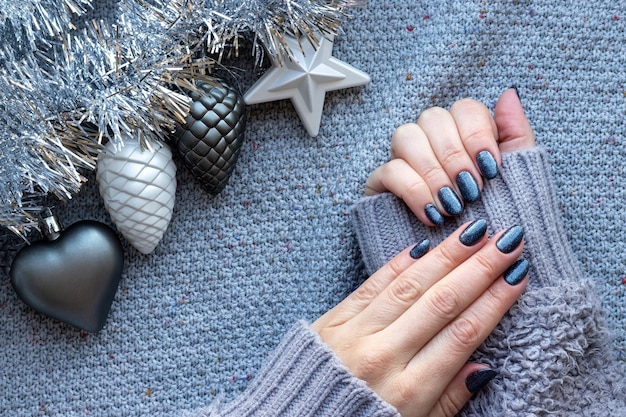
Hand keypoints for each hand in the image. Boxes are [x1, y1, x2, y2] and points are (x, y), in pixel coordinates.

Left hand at [312, 220, 528, 415]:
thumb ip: (449, 399)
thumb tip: (486, 367)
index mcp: (409, 390)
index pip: (462, 335)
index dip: (494, 301)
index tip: (518, 274)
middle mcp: (384, 356)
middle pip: (441, 302)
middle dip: (479, 267)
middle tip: (508, 239)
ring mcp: (355, 333)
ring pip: (409, 286)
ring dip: (445, 255)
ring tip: (473, 231)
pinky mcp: (332, 319)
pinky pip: (371, 285)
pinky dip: (398, 264)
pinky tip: (422, 244)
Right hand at [365, 88, 535, 224]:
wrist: (470, 266)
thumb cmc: (497, 220)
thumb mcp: (518, 178)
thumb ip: (515, 134)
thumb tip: (508, 93)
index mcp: (464, 134)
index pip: (463, 108)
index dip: (476, 133)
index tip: (491, 168)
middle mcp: (431, 141)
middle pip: (433, 118)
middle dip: (455, 155)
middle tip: (472, 190)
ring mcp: (404, 160)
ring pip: (406, 136)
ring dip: (433, 171)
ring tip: (452, 204)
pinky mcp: (382, 184)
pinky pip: (388, 170)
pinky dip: (413, 191)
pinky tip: (432, 214)